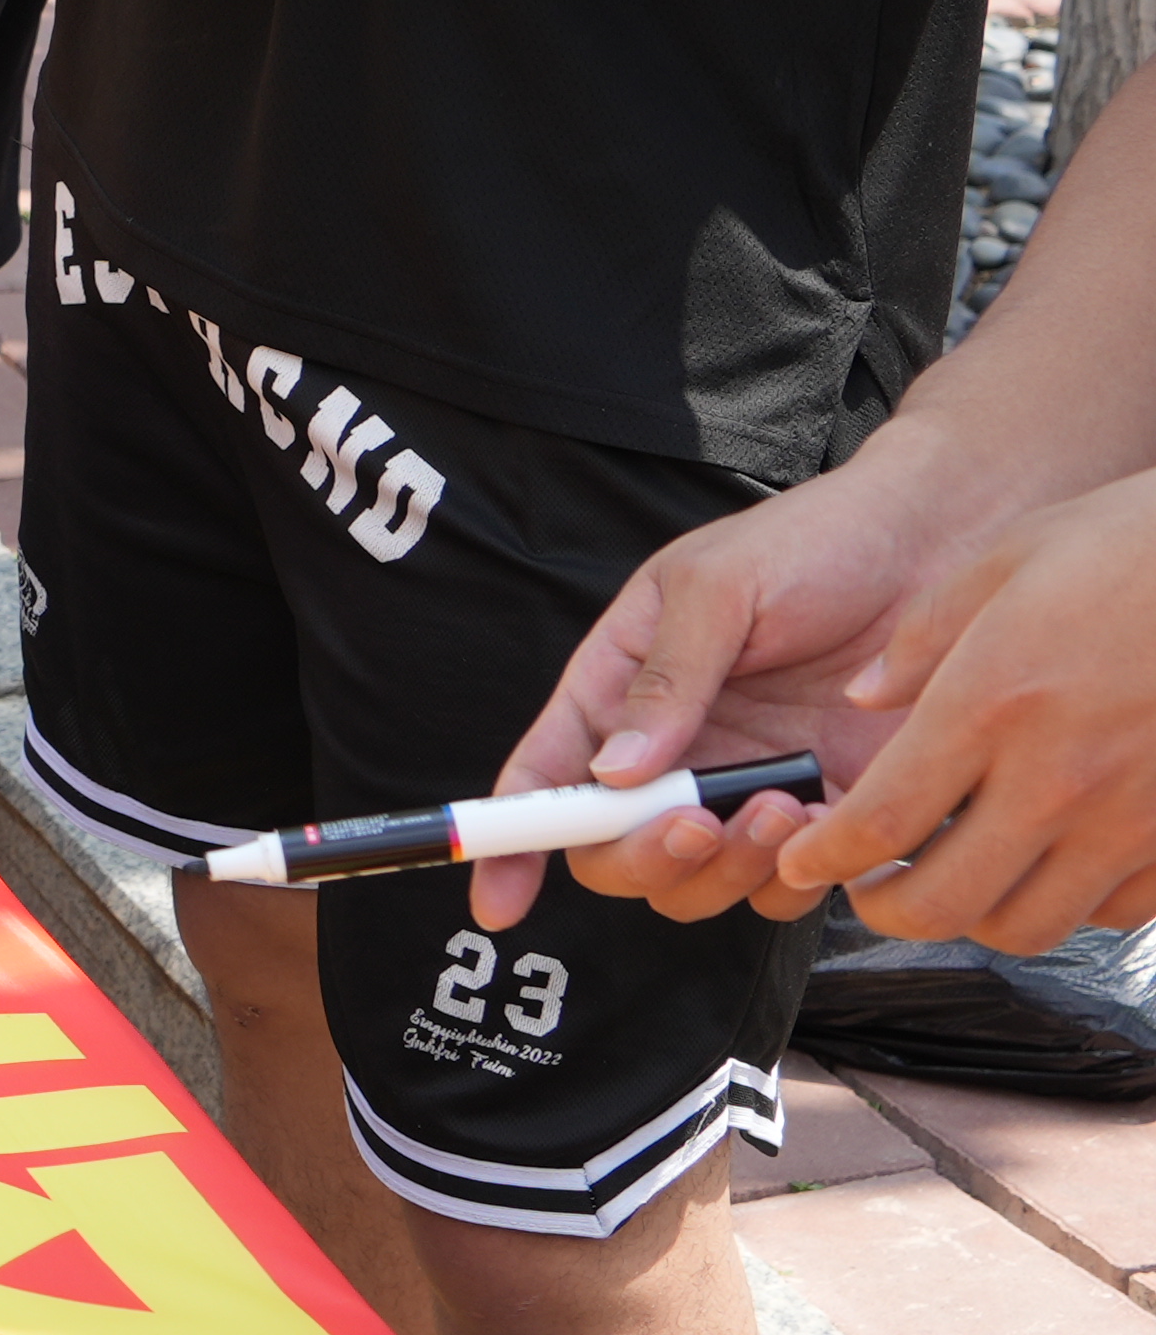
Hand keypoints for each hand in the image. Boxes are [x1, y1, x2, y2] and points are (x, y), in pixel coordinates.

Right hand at [479, 428, 995, 929]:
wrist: (943, 550)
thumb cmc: (818, 543)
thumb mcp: (717, 587)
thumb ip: (666, 678)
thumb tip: (611, 772)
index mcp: (619, 687)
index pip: (544, 775)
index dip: (509, 840)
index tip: (498, 899)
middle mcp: (671, 752)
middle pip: (614, 852)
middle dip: (644, 856)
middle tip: (694, 823)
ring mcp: (743, 789)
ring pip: (696, 884)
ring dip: (725, 867)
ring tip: (779, 806)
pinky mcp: (822, 816)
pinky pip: (783, 886)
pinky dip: (794, 874)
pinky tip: (824, 814)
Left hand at [763, 469, 1155, 949]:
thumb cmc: (1134, 549)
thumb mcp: (1008, 561)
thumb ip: (921, 639)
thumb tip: (864, 695)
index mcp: (992, 704)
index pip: (881, 822)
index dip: (824, 859)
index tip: (800, 860)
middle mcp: (1059, 778)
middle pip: (943, 903)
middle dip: (882, 910)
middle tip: (863, 888)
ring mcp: (1130, 820)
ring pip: (1025, 928)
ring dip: (970, 916)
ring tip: (948, 879)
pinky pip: (1107, 914)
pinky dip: (1061, 906)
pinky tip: (1042, 863)